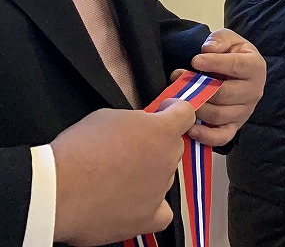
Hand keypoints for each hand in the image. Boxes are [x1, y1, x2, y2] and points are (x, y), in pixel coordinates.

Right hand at [51, 102, 194, 244]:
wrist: (56, 190)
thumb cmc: (76, 153)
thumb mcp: (107, 117)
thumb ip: (134, 120)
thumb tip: (139, 127)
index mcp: (161, 131)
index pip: (185, 113)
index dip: (174, 109)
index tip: (164, 111)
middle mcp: (167, 160)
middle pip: (171, 148)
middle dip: (155, 145)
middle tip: (127, 150)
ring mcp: (159, 190)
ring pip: (163, 177)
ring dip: (147, 175)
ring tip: (116, 178)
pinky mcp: (146, 218)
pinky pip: (162, 214)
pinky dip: (152, 208)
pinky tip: (136, 202)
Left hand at [186, 29, 265, 145]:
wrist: (234, 71)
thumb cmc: (230, 54)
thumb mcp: (228, 39)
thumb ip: (219, 40)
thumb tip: (208, 49)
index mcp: (256, 67)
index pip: (237, 66)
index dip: (215, 63)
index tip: (195, 61)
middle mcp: (254, 91)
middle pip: (225, 94)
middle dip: (198, 87)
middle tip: (178, 78)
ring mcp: (245, 111)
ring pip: (219, 115)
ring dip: (195, 108)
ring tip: (179, 99)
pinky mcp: (235, 126)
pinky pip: (222, 137)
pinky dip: (205, 136)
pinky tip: (189, 128)